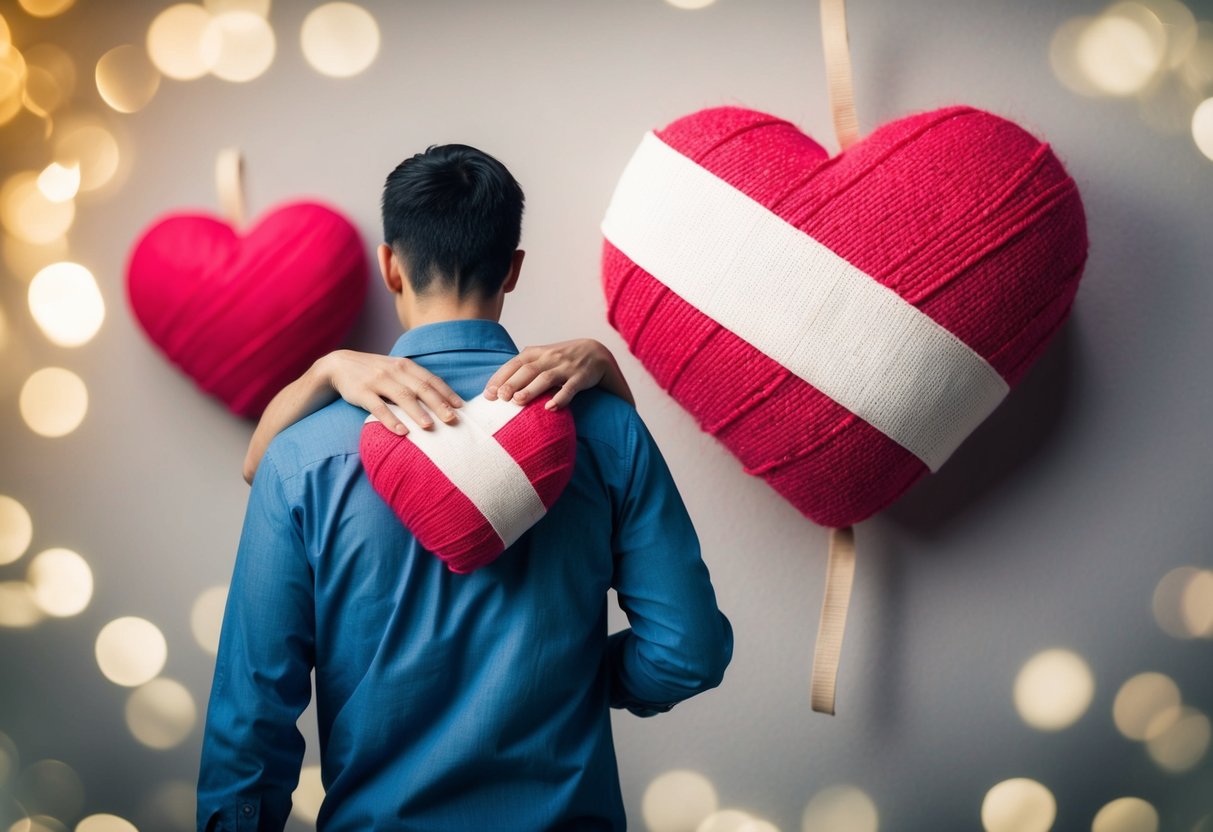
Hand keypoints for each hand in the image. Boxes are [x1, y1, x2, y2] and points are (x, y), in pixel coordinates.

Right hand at [319, 350, 463, 434]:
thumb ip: (414, 380)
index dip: (447, 393)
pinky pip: (378, 407)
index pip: (431, 379)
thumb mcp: (396, 369)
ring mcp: (377, 380)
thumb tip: (442, 399)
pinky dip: (390, 419)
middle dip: (438, 404)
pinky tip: (401, 431)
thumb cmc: (375, 372)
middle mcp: (394, 370)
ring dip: (417, 412)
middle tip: (452, 419)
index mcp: (406, 365)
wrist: (338, 365)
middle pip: (421, 388)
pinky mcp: (361, 391)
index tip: (461, 407)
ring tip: (430, 426)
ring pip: (402, 396)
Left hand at [485, 339, 634, 409]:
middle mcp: (549, 358)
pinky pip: (570, 388)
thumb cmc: (562, 359)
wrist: (596, 352)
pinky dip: (561, 397)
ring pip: (546, 378)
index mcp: (536, 353)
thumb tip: (496, 387)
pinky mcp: (581, 377)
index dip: (501, 377)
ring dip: (531, 390)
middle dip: (512, 383)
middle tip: (500, 397)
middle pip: (528, 370)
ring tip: (518, 402)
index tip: (488, 393)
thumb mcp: (541, 357)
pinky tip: (551, 407)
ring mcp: (565, 367)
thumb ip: (522, 368)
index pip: (514, 364)